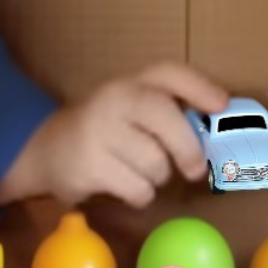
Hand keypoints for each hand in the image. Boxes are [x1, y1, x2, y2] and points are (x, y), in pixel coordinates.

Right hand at [0, 62, 228, 209]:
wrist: (47, 149)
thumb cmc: (107, 129)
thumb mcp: (133, 109)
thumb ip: (169, 110)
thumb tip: (219, 124)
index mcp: (132, 82)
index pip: (169, 73)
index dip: (199, 87)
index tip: (221, 105)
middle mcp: (114, 98)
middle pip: (166, 118)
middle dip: (188, 148)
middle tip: (195, 169)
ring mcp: (98, 130)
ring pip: (155, 162)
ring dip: (158, 176)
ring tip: (143, 172)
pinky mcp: (88, 165)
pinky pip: (137, 188)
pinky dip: (140, 194)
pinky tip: (126, 185)